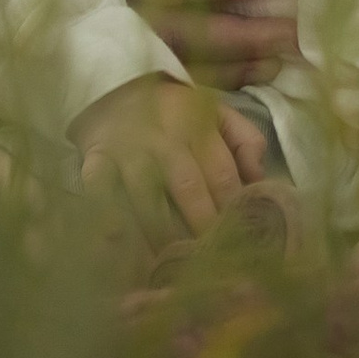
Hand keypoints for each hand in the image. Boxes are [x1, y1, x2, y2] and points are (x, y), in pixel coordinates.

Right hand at [69, 74, 267, 247]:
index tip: (242, 243)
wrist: (117, 88)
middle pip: (187, 186)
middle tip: (210, 264)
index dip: (232, 210)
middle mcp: (164, 138)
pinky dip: (106, 218)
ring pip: (145, 195)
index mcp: (198, 126)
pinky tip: (117, 247)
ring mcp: (128, 150)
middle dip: (201, 227)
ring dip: (159, 234)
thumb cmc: (176, 112)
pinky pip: (99, 192)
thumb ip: (245, 142)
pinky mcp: (96, 160)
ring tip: (171, 270)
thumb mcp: (217, 113)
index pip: (222, 174)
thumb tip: (262, 181)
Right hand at [101, 0, 296, 78]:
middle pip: (164, 30)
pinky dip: (195, 77)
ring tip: (276, 62)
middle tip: (291, 33)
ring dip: (220, 66)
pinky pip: (150, 69)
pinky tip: (238, 76)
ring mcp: (89, 19)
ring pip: (159, 58)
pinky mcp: (100, 35)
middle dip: (233, 37)